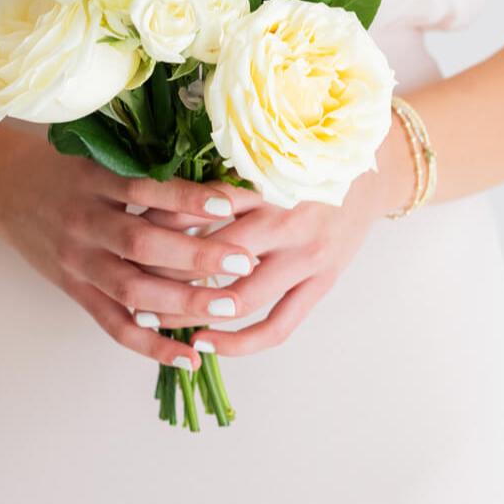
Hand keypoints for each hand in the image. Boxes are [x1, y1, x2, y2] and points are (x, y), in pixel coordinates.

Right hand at [0, 127, 259, 367]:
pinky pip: (113, 323)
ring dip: (182, 302)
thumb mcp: (98, 154)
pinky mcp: (74, 290)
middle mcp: (85, 223)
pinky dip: (151, 344)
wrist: (0, 187)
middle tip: (243, 262)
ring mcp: (78, 261)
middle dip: (197, 256)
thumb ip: (144, 167)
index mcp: (94, 182)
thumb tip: (211, 179)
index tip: (231, 203)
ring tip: (229, 306)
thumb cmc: (61, 166)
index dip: (188, 198)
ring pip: (131, 289)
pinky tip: (187, 356)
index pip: (147, 190)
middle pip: (143, 244)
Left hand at [141, 116, 414, 353]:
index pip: (206, 210)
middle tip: (131, 288)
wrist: (373, 172)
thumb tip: (156, 201)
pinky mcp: (321, 284)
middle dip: (170, 277)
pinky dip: (241, 344)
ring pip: (243, 298)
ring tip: (157, 321)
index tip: (130, 237)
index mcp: (269, 184)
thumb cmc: (309, 162)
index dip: (164, 227)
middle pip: (217, 260)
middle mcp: (288, 222)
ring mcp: (308, 258)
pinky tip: (207, 344)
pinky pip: (279, 326)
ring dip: (195, 314)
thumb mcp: (266, 160)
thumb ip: (221, 180)